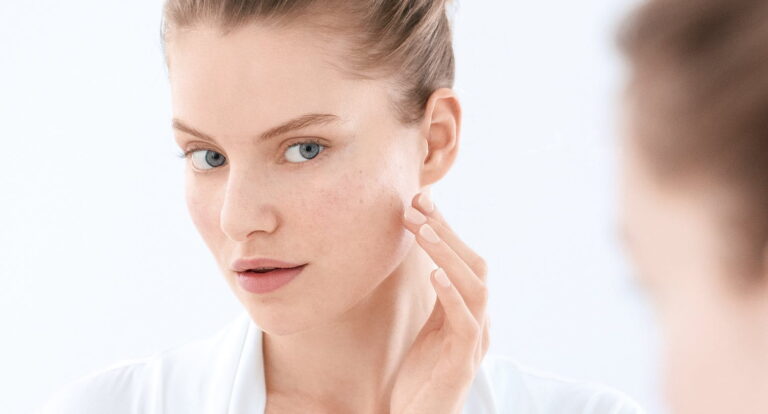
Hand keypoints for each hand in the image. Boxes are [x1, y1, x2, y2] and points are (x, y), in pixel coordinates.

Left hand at [389, 191, 489, 413]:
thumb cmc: (424, 375)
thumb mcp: (431, 327)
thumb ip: (439, 296)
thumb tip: (433, 256)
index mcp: (469, 309)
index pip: (463, 258)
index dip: (445, 227)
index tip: (422, 199)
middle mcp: (479, 319)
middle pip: (474, 264)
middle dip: (446, 231)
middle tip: (418, 204)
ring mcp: (475, 339)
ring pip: (475, 287)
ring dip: (449, 255)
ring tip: (424, 230)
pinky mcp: (463, 361)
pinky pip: (466, 321)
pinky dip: (452, 295)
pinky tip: (435, 275)